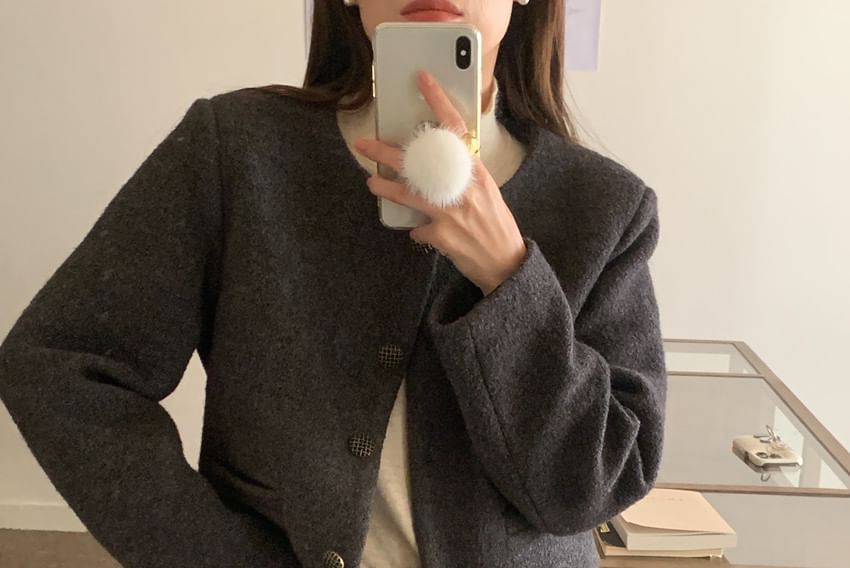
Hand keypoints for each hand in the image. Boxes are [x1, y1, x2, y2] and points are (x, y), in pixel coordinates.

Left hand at [353, 70, 526, 295]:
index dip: (438, 101)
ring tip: (371, 182)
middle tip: (364, 143)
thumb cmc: (495, 223)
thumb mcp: (485, 191)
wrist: (506, 261)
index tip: (423, 81)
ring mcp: (451, 211)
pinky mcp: (442, 234)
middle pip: (418, 162)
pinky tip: (420, 231)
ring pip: (408, 193)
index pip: (456, 128)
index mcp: (476, 171)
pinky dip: (417, 230)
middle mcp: (463, 187)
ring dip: (385, 187)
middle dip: (386, 152)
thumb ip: (463, 176)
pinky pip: (418, 228)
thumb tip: (433, 165)